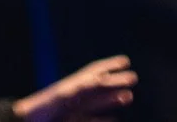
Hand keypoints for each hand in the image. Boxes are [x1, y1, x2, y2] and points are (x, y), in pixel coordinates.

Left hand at [14, 55, 137, 121]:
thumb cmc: (42, 109)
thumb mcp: (62, 97)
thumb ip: (80, 89)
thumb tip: (97, 79)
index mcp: (73, 86)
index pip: (95, 74)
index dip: (110, 66)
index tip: (125, 61)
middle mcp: (75, 96)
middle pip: (99, 87)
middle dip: (116, 82)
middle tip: (133, 78)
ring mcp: (73, 110)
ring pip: (97, 103)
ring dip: (112, 99)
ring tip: (128, 97)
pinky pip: (90, 119)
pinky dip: (103, 119)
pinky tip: (114, 120)